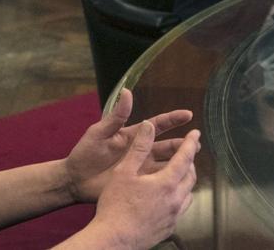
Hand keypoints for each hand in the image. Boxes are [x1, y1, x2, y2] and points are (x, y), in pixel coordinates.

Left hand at [63, 89, 193, 202]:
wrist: (75, 179)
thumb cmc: (85, 153)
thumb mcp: (100, 132)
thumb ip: (116, 116)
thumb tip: (127, 91)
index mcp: (132, 136)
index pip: (157, 125)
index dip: (172, 119)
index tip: (188, 114)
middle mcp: (140, 150)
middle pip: (167, 146)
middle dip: (183, 143)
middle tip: (198, 142)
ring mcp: (140, 167)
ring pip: (166, 164)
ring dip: (180, 162)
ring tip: (195, 161)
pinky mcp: (138, 183)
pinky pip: (158, 181)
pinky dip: (170, 180)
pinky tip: (182, 181)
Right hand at [87, 121, 199, 248]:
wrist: (114, 239)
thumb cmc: (116, 204)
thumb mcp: (124, 171)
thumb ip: (138, 147)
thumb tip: (148, 126)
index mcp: (166, 182)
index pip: (185, 157)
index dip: (190, 143)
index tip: (196, 133)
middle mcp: (176, 199)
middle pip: (191, 177)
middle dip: (190, 162)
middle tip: (184, 153)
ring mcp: (174, 216)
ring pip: (188, 194)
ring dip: (186, 181)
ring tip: (177, 175)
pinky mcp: (169, 228)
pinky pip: (181, 209)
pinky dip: (179, 197)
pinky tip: (167, 198)